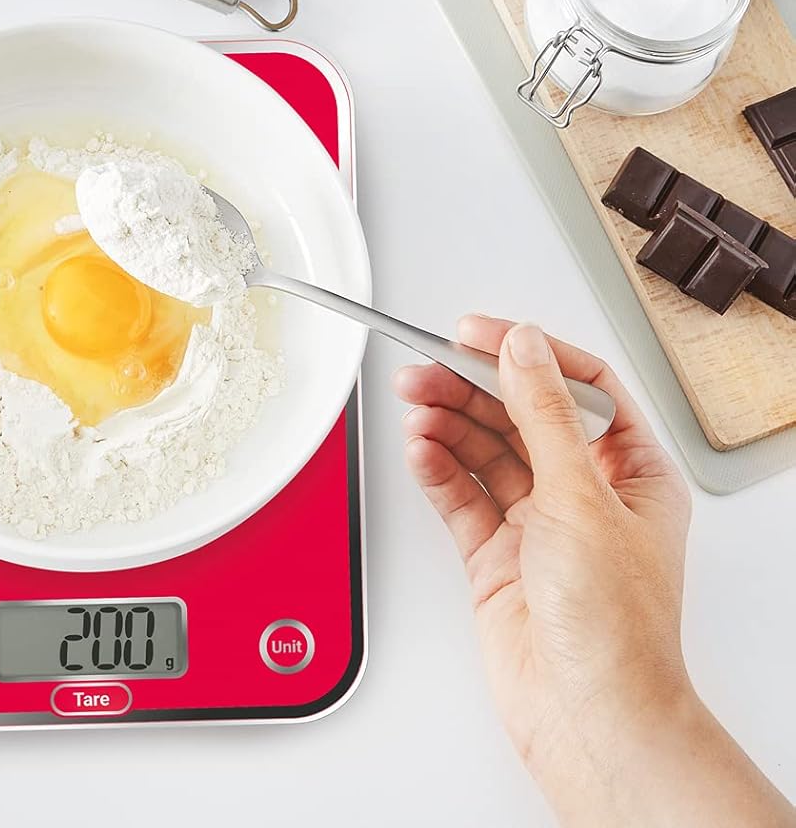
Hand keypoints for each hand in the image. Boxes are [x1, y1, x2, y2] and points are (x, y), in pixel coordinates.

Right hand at [395, 316, 792, 827]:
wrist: (588, 713)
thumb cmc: (615, 627)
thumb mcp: (580, 497)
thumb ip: (543, 415)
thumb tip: (523, 348)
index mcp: (632, 472)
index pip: (577, 388)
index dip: (526, 354)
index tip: (476, 333)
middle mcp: (586, 494)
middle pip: (519, 416)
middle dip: (470, 388)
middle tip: (423, 367)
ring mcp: (539, 526)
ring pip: (484, 453)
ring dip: (447, 423)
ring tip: (413, 402)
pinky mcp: (497, 557)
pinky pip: (460, 497)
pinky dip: (436, 470)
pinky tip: (420, 450)